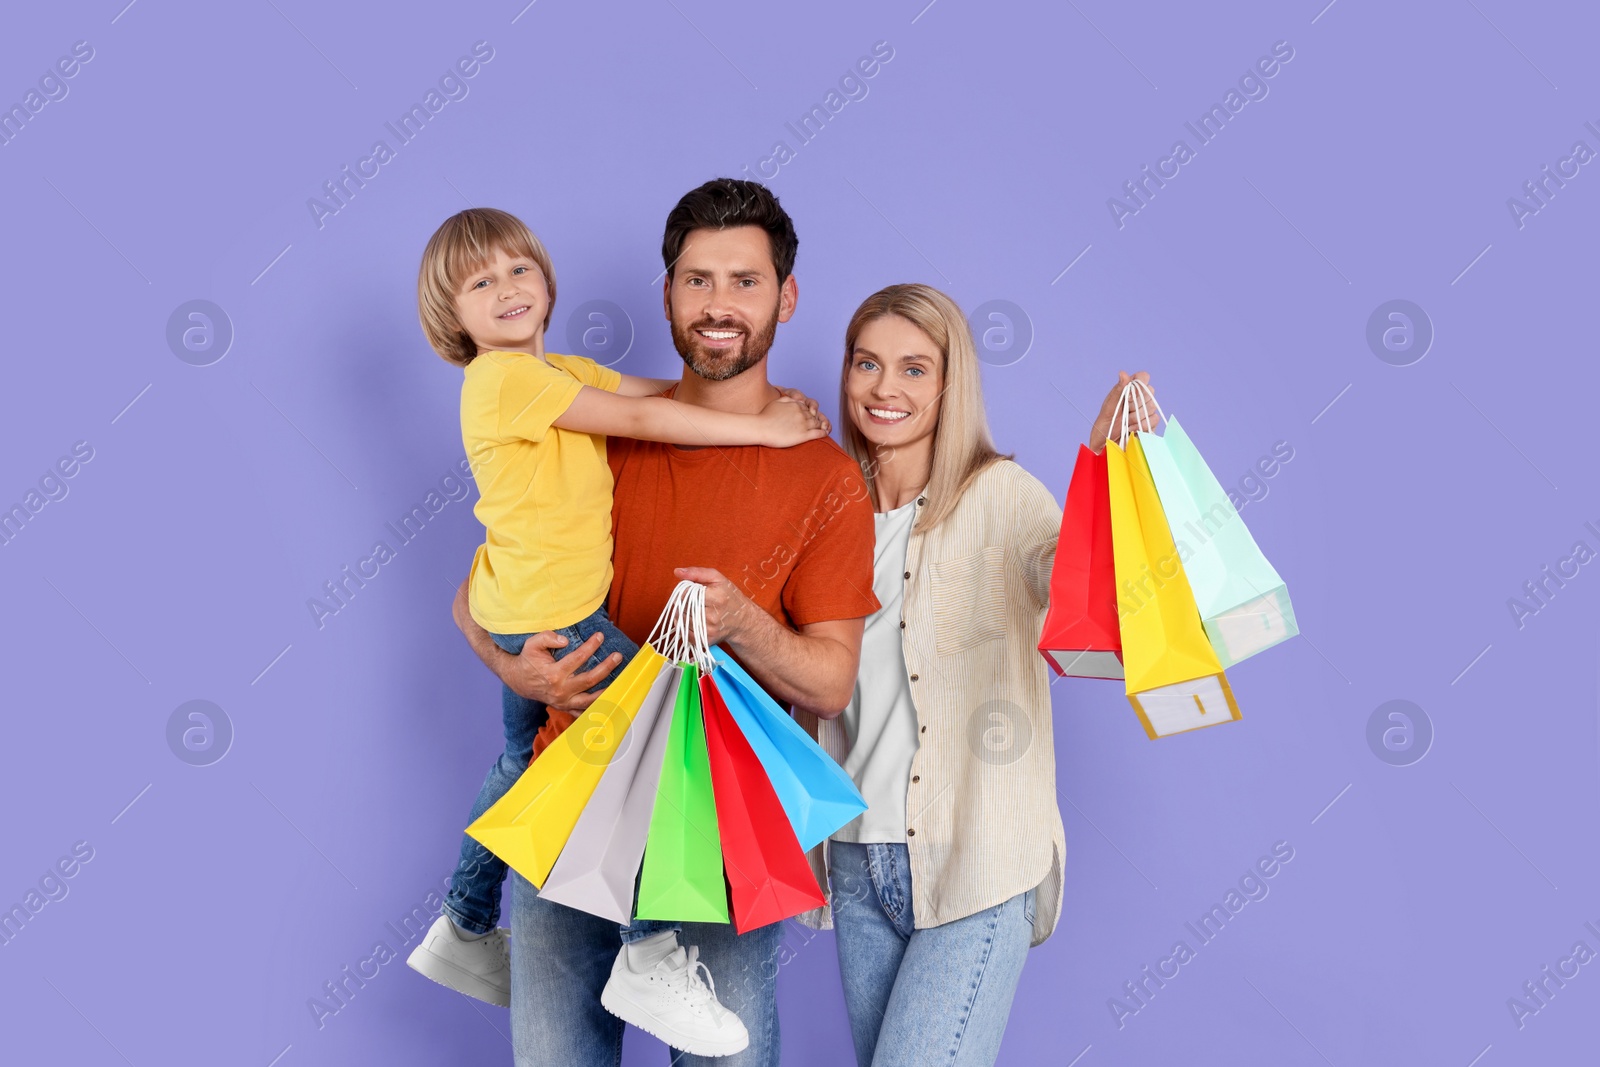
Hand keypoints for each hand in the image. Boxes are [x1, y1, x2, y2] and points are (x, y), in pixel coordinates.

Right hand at [451, 580, 619, 707]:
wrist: (518, 680)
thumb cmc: (528, 659)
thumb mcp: (532, 644)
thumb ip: (547, 638)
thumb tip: (565, 640)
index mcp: (553, 674)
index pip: (577, 659)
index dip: (590, 646)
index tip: (600, 636)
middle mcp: (560, 690)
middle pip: (589, 679)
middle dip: (606, 667)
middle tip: (617, 656)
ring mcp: (563, 701)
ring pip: (590, 699)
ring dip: (607, 690)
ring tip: (620, 679)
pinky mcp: (564, 707)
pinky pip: (583, 712)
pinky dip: (596, 708)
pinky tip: (609, 700)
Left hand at [673, 566, 759, 645]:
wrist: (743, 621)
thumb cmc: (729, 597)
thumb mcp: (718, 579)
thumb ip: (697, 573)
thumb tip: (677, 571)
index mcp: (717, 597)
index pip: (687, 594)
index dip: (684, 591)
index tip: (689, 591)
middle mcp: (713, 616)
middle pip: (683, 607)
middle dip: (682, 602)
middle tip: (690, 601)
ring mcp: (710, 630)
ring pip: (682, 620)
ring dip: (682, 614)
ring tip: (692, 610)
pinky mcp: (706, 640)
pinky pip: (685, 633)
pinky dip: (683, 626)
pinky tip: (691, 620)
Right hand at [761, 389, 829, 445]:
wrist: (760, 428)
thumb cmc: (765, 416)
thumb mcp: (776, 402)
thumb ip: (787, 400)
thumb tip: (795, 400)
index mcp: (796, 405)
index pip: (807, 408)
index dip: (809, 413)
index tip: (809, 417)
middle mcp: (801, 413)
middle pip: (814, 416)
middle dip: (816, 419)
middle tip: (819, 424)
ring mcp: (803, 424)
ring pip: (817, 423)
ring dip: (821, 426)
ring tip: (824, 429)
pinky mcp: (803, 435)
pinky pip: (818, 433)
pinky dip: (823, 433)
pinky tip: (825, 434)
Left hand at [1088, 371, 1154, 453]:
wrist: (1106, 448)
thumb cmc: (1104, 426)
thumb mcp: (1109, 407)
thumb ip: (1118, 390)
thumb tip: (1122, 373)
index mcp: (1127, 390)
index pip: (1143, 377)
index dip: (1140, 384)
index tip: (1129, 395)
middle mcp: (1138, 399)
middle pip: (1149, 392)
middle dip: (1135, 404)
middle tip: (1124, 412)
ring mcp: (1146, 412)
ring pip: (1152, 406)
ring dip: (1136, 417)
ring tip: (1125, 424)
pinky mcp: (1151, 424)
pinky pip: (1154, 419)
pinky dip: (1141, 426)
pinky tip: (1131, 431)